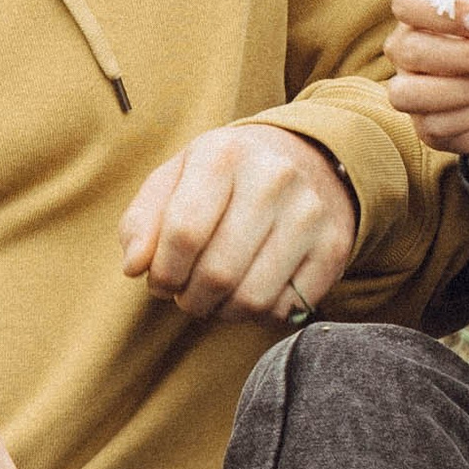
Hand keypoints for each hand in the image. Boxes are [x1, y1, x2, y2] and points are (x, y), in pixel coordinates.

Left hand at [118, 121, 357, 322]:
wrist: (308, 158)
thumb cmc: (227, 176)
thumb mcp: (176, 178)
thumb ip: (142, 220)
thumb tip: (135, 266)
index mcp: (224, 155)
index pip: (183, 233)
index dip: (163, 272)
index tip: (160, 280)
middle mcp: (273, 179)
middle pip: (217, 273)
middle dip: (190, 298)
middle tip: (186, 293)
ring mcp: (309, 214)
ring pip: (252, 298)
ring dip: (222, 311)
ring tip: (216, 296)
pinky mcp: (334, 247)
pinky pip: (286, 308)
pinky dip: (260, 314)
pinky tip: (251, 290)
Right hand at [383, 0, 468, 174]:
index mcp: (428, 12)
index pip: (407, 3)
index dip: (443, 15)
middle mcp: (411, 50)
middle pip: (408, 50)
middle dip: (467, 55)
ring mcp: (415, 90)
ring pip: (407, 94)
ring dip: (462, 89)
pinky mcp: (428, 128)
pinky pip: (433, 125)